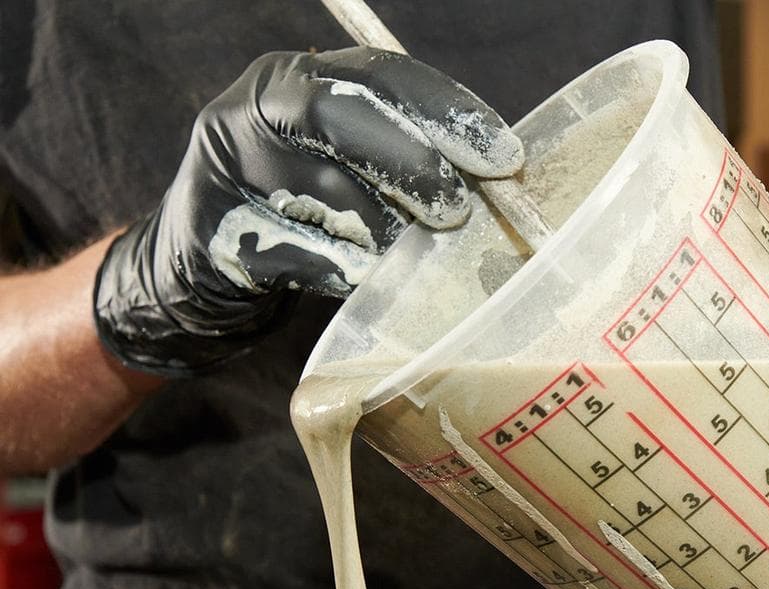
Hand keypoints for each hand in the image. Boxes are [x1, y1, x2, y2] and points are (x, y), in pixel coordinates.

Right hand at [94, 48, 522, 374]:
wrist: (207, 270)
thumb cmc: (303, 213)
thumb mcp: (348, 166)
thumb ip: (407, 156)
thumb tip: (497, 183)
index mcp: (296, 78)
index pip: (382, 76)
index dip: (447, 113)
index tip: (504, 160)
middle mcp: (258, 110)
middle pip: (341, 116)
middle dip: (413, 163)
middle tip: (457, 210)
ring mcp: (232, 171)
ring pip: (335, 194)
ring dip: (389, 232)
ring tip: (410, 252)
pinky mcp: (225, 237)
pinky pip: (315, 258)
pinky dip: (354, 272)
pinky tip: (362, 277)